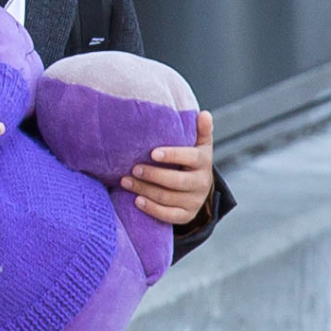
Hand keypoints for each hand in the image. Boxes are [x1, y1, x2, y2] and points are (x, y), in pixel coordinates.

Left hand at [124, 110, 215, 224]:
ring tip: (125, 181)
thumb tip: (204, 114)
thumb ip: (200, 129)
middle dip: (152, 175)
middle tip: (133, 168)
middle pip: (177, 181)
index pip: (190, 157)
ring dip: (144, 190)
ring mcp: (195, 201)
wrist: (198, 185)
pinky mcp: (187, 215)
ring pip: (168, 198)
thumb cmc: (191, 159)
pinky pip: (169, 216)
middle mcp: (202, 183)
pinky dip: (152, 209)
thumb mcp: (198, 144)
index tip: (152, 153)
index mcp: (203, 161)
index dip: (172, 155)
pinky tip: (136, 200)